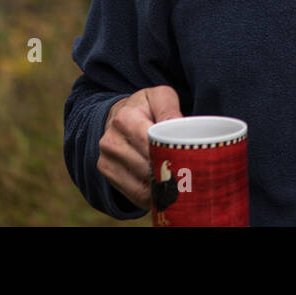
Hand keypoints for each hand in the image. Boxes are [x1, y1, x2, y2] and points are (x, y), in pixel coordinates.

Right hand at [97, 86, 183, 209]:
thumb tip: (178, 129)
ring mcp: (106, 158)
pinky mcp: (106, 172)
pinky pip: (134, 194)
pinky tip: (163, 190)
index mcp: (125, 117)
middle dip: (169, 173)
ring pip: (142, 186)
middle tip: (189, 176)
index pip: (149, 143)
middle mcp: (111, 140)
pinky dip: (152, 196)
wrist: (118, 115)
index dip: (169, 153)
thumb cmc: (145, 107)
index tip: (188, 159)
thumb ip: (170, 110)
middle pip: (147, 167)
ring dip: (162, 188)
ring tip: (179, 183)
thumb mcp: (160, 97)